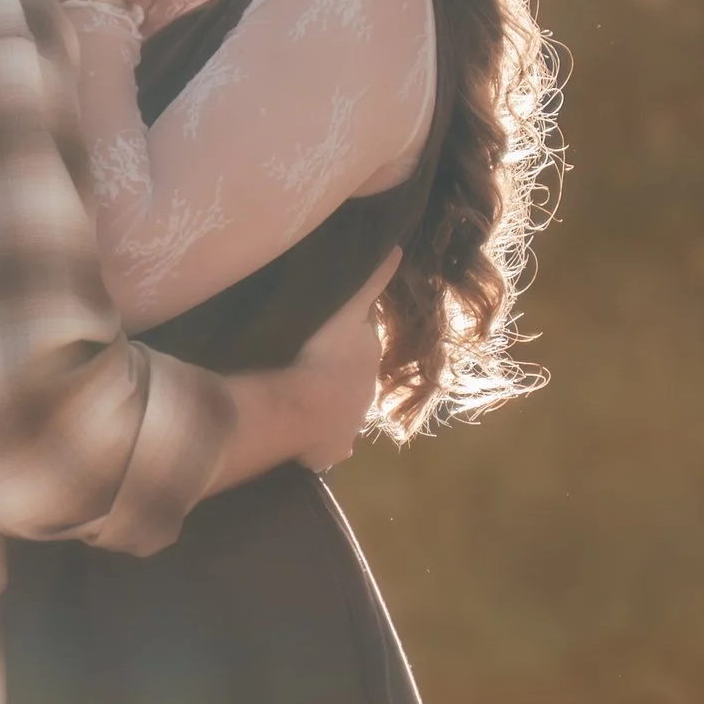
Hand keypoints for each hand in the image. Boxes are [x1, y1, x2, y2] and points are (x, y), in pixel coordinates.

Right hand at [284, 256, 398, 468]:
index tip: (330, 345)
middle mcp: (366, 400)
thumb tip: (397, 250)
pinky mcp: (332, 452)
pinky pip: (330, 449)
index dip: (348, 350)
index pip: (362, 354)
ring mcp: (351, 429)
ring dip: (329, 414)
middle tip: (313, 373)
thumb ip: (373, 282)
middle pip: (354, 387)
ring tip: (305, 405)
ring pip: (343, 419)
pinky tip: (309, 443)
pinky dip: (323, 447)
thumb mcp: (350, 311)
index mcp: (368, 366)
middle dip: (340, 383)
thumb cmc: (323, 355)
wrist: (306, 405)